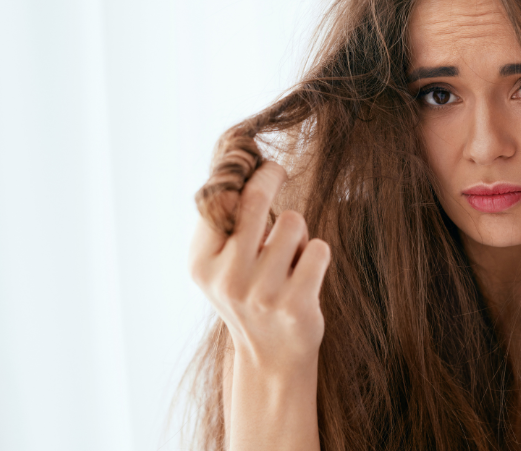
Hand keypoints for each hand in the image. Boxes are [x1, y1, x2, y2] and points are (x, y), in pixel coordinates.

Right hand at [189, 160, 330, 371]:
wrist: (271, 358)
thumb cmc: (249, 294)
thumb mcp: (221, 265)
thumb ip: (223, 223)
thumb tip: (239, 164)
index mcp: (202, 264)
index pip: (219, 199)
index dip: (242, 173)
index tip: (256, 162)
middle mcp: (227, 278)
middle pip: (254, 199)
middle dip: (270, 175)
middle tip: (277, 170)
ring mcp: (261, 293)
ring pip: (293, 221)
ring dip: (298, 231)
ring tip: (289, 256)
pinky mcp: (295, 304)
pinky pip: (318, 248)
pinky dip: (317, 254)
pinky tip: (306, 275)